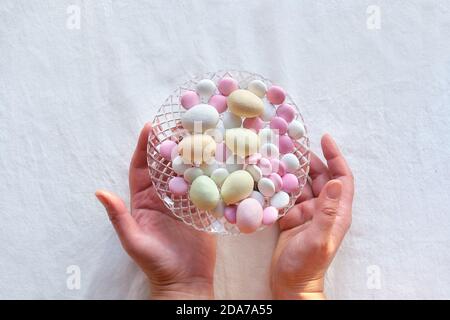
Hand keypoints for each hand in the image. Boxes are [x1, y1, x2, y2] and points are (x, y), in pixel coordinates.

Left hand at [95, 123, 216, 298]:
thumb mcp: (134, 241)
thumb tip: (99, 192)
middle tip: (177, 122)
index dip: (144, 147)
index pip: (141, 167)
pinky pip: (204, 184)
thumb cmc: (156, 263)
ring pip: (185, 170)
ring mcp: (184, 200)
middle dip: (169, 143)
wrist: (186, 281)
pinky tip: (215, 155)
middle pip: (165, 164)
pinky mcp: (202, 207)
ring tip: (197, 132)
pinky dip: (208, 170)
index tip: (150, 126)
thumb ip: (119, 217)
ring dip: (189, 152)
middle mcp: (163, 197)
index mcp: (144, 200)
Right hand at [271, 134, 353, 299]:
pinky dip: (280, 184)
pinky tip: (269, 175)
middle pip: (319, 177)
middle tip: (293, 143)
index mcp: (336, 212)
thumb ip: (327, 211)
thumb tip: (334, 181)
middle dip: (308, 159)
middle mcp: (323, 209)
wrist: (291, 284)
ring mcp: (307, 213)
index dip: (335, 157)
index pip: (341, 178)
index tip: (325, 139)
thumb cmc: (308, 265)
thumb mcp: (319, 238)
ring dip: (292, 170)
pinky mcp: (291, 217)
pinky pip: (287, 195)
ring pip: (301, 184)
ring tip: (279, 154)